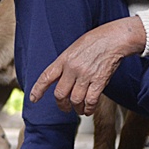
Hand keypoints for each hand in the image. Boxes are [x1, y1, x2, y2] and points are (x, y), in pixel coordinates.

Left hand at [30, 16, 146, 114]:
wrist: (115, 38)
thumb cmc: (96, 40)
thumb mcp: (74, 48)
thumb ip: (66, 62)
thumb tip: (61, 78)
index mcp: (64, 59)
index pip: (46, 77)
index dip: (38, 90)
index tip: (33, 98)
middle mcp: (72, 68)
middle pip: (60, 94)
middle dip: (61, 105)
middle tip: (65, 108)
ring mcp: (86, 75)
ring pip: (75, 100)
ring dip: (76, 109)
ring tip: (79, 110)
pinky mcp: (99, 81)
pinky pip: (90, 101)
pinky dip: (88, 108)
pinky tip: (88, 110)